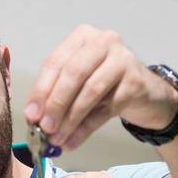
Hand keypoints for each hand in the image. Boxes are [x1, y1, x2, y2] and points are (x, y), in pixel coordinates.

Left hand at [24, 26, 176, 150]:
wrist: (146, 91)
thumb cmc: (105, 83)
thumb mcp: (79, 81)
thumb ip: (56, 93)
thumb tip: (34, 119)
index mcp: (83, 36)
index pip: (55, 63)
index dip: (41, 90)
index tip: (31, 114)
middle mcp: (104, 42)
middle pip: (73, 74)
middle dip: (56, 103)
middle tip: (44, 127)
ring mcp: (123, 60)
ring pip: (90, 92)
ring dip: (70, 119)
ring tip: (57, 138)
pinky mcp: (135, 83)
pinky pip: (105, 110)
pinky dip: (85, 129)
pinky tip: (73, 141)